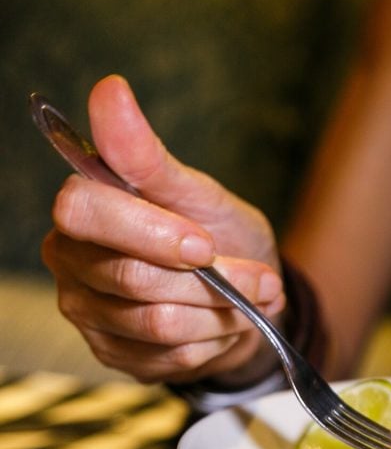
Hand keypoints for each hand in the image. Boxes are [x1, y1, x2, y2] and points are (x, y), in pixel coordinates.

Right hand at [41, 75, 284, 383]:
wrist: (245, 296)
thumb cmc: (217, 233)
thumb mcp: (198, 193)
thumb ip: (148, 154)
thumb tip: (110, 90)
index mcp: (85, 211)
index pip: (84, 212)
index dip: (151, 231)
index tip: (207, 243)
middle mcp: (73, 262)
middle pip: (131, 277)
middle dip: (212, 281)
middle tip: (259, 278)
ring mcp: (89, 313)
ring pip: (157, 323)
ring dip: (221, 313)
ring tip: (250, 299)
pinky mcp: (114, 355)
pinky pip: (168, 358)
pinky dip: (214, 341)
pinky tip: (225, 325)